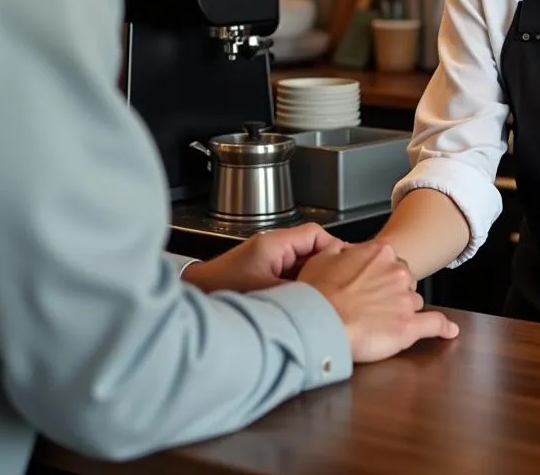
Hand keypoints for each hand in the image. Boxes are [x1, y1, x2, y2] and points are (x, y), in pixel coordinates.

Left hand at [182, 223, 341, 293]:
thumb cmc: (221, 290)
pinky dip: (299, 287)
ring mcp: (266, 261)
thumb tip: (327, 298)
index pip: (315, 234)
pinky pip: (289, 276)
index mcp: (274, 244)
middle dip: (326, 267)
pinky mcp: (260, 275)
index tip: (346, 267)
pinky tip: (303, 305)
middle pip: (311, 249)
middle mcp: (271, 248)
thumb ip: (300, 291)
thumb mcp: (268, 292)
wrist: (192, 298)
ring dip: (312, 279)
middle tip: (341, 285)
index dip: (334, 248)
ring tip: (324, 297)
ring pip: (301, 264)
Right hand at [298, 241, 458, 362]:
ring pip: (413, 302)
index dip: (377, 274)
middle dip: (391, 292)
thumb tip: (342, 250)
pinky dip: (443, 327)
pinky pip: (434, 323)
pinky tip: (449, 330)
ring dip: (401, 310)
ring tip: (379, 322)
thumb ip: (338, 250)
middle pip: (404, 281)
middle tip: (370, 304)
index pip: (389, 261)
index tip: (367, 283)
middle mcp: (397, 272)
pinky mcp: (408, 326)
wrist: (318, 324)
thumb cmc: (318, 296)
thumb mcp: (321, 258)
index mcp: (380, 252)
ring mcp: (405, 299)